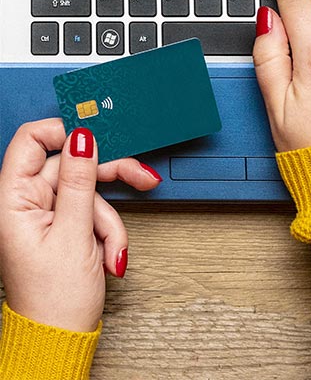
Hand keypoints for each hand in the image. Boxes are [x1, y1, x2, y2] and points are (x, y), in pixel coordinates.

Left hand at [0, 119, 160, 331]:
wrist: (64, 335)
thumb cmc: (54, 298)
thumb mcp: (74, 234)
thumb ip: (78, 181)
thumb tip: (82, 139)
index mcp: (14, 200)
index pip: (32, 141)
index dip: (65, 131)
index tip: (98, 136)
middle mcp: (28, 201)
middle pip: (72, 165)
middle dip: (108, 177)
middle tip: (140, 178)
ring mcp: (49, 213)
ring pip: (90, 191)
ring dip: (109, 219)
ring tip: (110, 248)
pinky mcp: (67, 224)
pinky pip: (95, 211)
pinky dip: (107, 229)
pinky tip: (107, 253)